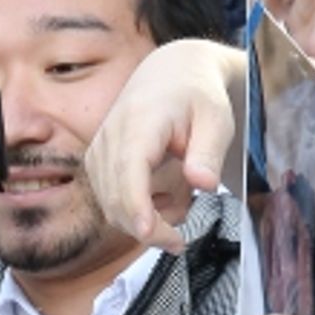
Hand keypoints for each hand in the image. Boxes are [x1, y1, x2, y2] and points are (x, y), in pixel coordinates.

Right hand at [83, 39, 236, 249]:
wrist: (173, 72)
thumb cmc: (196, 95)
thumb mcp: (216, 120)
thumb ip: (208, 153)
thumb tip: (203, 184)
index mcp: (141, 121)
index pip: (130, 171)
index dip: (137, 207)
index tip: (152, 234)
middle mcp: (112, 135)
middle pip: (115, 197)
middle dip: (146, 228)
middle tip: (179, 242)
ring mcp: (100, 148)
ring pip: (109, 204)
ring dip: (142, 218)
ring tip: (179, 202)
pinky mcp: (98, 160)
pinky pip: (109, 198)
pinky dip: (135, 208)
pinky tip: (163, 196)